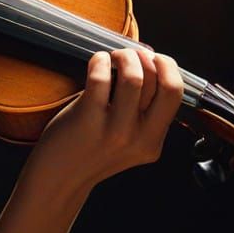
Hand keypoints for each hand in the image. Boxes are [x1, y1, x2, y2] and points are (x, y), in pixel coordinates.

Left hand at [29, 47, 184, 193]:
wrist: (58, 178)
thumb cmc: (87, 151)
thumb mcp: (127, 143)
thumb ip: (141, 117)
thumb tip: (148, 67)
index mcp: (153, 142)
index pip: (176, 96)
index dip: (169, 69)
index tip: (155, 58)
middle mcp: (139, 138)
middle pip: (167, 86)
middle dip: (152, 59)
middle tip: (133, 54)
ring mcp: (114, 130)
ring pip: (135, 78)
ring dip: (125, 56)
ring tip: (113, 57)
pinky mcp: (87, 119)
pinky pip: (100, 79)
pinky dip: (100, 61)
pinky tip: (96, 61)